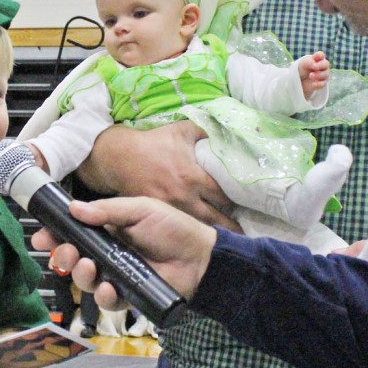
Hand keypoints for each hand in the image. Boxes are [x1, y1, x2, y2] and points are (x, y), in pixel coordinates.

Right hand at [32, 196, 215, 309]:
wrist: (202, 258)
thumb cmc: (173, 229)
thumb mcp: (140, 209)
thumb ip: (107, 211)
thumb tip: (74, 209)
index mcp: (107, 230)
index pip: (74, 233)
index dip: (56, 235)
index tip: (42, 237)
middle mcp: (107, 254)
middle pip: (74, 258)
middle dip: (63, 257)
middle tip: (66, 253)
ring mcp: (116, 275)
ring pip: (85, 281)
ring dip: (81, 275)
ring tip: (89, 267)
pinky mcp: (127, 296)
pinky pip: (106, 300)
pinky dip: (102, 295)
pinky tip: (107, 287)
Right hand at [77, 121, 239, 228]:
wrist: (120, 157)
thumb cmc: (153, 142)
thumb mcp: (181, 131)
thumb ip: (205, 132)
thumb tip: (226, 132)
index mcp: (193, 177)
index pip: (222, 196)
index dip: (236, 202)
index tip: (247, 207)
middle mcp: (184, 196)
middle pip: (213, 217)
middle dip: (229, 225)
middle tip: (243, 231)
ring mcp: (169, 207)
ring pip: (196, 225)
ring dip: (211, 230)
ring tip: (225, 236)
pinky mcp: (157, 212)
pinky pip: (177, 223)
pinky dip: (189, 228)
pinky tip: (198, 232)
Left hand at [298, 51, 329, 99]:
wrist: (300, 81)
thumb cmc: (302, 69)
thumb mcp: (304, 63)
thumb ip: (310, 62)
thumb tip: (315, 65)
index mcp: (317, 58)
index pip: (321, 55)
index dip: (319, 55)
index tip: (315, 57)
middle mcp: (322, 66)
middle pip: (326, 64)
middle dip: (320, 65)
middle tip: (314, 67)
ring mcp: (323, 74)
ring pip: (325, 74)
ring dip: (318, 75)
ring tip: (310, 76)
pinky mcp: (321, 83)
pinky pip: (323, 84)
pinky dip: (318, 84)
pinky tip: (313, 84)